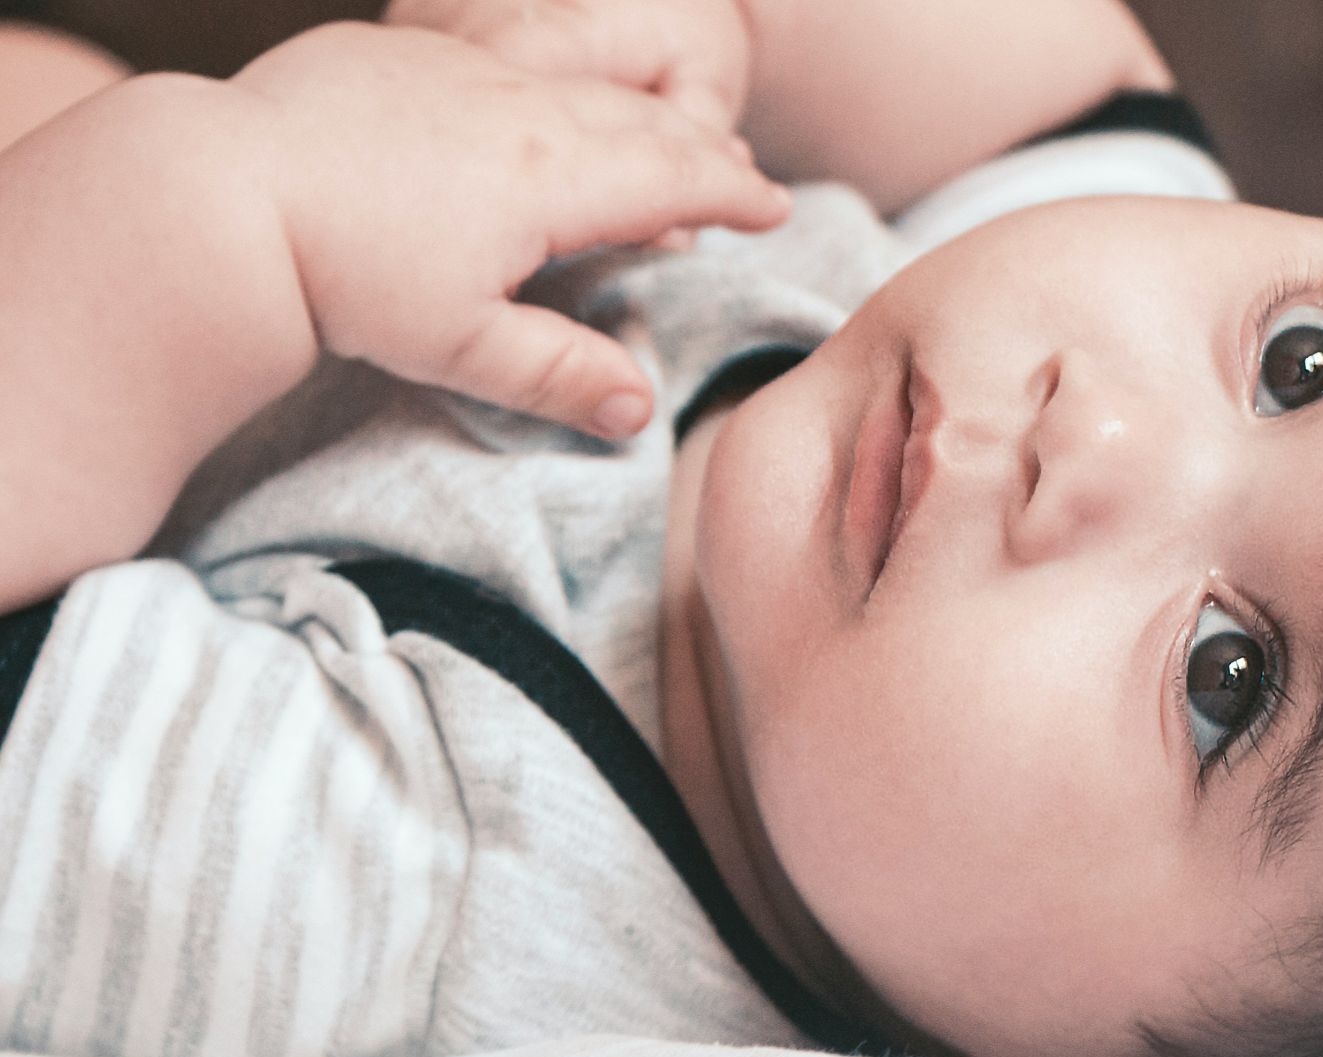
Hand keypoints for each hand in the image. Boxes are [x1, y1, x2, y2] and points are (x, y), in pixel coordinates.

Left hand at [235, 22, 788, 436]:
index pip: (672, 180)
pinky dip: (549, 84)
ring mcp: (460, 69)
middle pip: (638, 122)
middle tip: (736, 171)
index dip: (732, 196)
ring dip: (631, 111)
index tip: (774, 208)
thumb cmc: (346, 279)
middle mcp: (521, 109)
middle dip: (698, 149)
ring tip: (656, 135)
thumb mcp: (463, 347)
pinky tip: (542, 105)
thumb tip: (643, 414)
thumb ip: (560, 377)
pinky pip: (501, 59)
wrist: (223, 195)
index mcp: (551, 179)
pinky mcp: (400, 52)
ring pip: (575, 83)